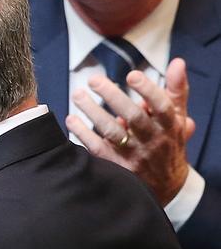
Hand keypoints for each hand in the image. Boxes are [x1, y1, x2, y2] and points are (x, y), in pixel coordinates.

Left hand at [66, 58, 195, 205]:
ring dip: (93, 112)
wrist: (165, 186)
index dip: (148, 90)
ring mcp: (133, 156)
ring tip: (78, 94)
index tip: (131, 74)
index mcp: (169, 126)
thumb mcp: (177, 118)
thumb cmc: (168, 142)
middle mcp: (152, 141)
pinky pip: (97, 149)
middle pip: (133, 117)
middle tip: (93, 79)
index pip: (161, 107)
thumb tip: (178, 62)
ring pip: (112, 132)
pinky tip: (71, 119)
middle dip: (113, 96)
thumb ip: (176, 90)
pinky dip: (83, 134)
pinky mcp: (116, 167)